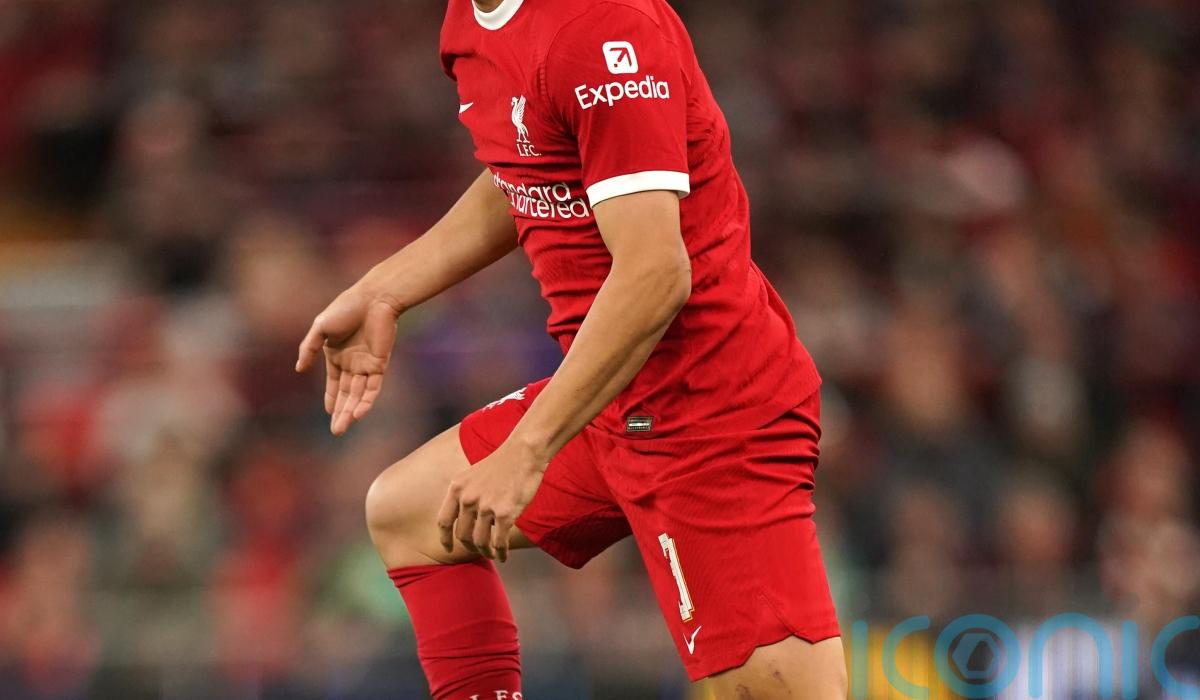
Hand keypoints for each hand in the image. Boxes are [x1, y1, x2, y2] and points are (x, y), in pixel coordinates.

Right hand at [296, 285, 399, 434]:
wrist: (373, 298)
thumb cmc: (345, 308)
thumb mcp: (320, 327)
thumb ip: (309, 348)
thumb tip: (298, 369)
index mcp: (337, 355)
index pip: (335, 383)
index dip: (332, 398)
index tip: (330, 413)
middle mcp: (352, 363)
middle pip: (347, 393)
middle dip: (341, 413)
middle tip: (336, 432)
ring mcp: (366, 364)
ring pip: (358, 394)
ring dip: (351, 411)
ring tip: (342, 428)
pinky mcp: (380, 363)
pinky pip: (373, 387)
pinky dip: (366, 400)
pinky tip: (359, 413)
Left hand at [437, 440, 546, 561]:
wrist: (524, 452)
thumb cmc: (503, 464)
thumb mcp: (473, 475)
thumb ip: (466, 495)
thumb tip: (467, 520)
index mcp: (457, 488)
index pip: (444, 521)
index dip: (444, 539)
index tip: (448, 548)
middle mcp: (468, 499)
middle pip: (462, 535)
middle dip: (470, 547)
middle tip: (479, 550)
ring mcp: (486, 506)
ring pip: (480, 541)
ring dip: (486, 552)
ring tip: (492, 554)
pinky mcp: (505, 513)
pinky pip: (499, 542)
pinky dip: (501, 553)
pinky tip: (504, 556)